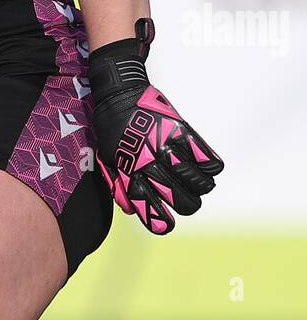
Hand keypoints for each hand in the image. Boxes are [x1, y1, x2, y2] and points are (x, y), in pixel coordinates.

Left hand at [93, 83, 223, 234]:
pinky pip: (207, 158)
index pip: (148, 204)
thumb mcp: (108, 158)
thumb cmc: (112, 128)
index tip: (167, 226)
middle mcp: (150, 161)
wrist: (119, 93)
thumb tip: (131, 210)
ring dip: (202, 187)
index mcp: (130, 170)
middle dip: (188, 205)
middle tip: (189, 202)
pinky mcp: (181, 131)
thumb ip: (120, 185)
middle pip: (180, 198)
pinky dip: (211, 167)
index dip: (159, 221)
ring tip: (201, 185)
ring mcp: (167, 146)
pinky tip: (206, 167)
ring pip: (199, 182)